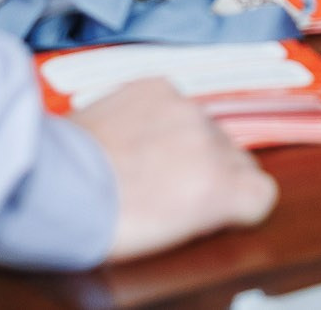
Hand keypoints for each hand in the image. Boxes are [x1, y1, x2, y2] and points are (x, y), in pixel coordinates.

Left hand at [73, 78, 277, 260]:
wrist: (57, 181)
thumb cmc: (105, 220)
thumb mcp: (174, 234)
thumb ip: (212, 211)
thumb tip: (224, 203)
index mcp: (218, 187)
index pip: (263, 192)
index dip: (241, 203)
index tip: (222, 209)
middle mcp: (208, 141)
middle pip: (238, 157)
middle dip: (216, 172)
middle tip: (179, 188)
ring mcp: (183, 108)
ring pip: (208, 127)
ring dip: (189, 142)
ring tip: (150, 160)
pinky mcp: (156, 85)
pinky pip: (176, 101)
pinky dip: (162, 116)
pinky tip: (137, 134)